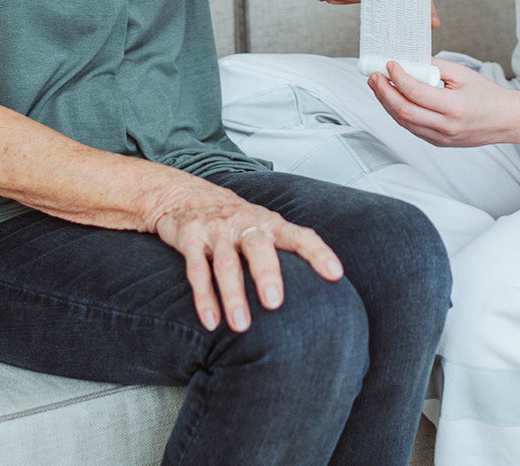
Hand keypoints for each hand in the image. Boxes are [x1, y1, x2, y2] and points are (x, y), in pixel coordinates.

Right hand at [149, 184, 342, 332]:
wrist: (184, 193)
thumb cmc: (235, 219)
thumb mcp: (263, 224)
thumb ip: (285, 247)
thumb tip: (319, 284)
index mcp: (269, 222)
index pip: (299, 235)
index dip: (318, 253)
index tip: (335, 274)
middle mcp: (244, 224)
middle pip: (258, 247)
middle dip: (267, 274)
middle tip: (275, 304)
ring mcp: (216, 231)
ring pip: (225, 264)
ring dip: (233, 296)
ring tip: (241, 326)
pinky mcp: (190, 239)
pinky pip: (196, 270)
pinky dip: (204, 297)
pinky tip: (211, 321)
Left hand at [367, 57, 519, 146]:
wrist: (505, 120)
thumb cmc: (487, 95)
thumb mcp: (463, 74)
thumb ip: (435, 67)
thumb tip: (410, 62)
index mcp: (454, 107)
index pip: (415, 93)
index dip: (398, 77)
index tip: (391, 65)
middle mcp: (446, 126)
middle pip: (403, 111)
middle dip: (384, 92)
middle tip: (374, 76)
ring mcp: (441, 138)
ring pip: (403, 122)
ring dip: (387, 103)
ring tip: (379, 86)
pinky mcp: (438, 143)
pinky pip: (412, 128)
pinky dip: (399, 113)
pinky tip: (393, 99)